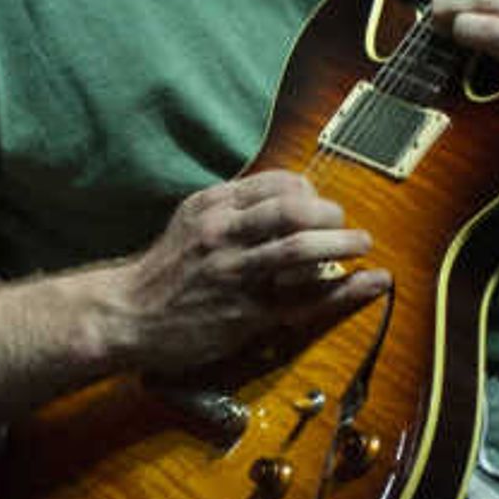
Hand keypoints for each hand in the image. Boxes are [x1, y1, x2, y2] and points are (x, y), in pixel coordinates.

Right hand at [110, 170, 390, 376]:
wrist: (126, 316)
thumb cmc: (163, 273)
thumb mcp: (189, 223)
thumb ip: (231, 209)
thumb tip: (286, 199)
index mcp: (211, 206)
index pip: (277, 183)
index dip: (310, 191)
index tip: (319, 205)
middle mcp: (222, 233)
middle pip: (293, 209)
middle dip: (331, 215)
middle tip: (345, 226)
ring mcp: (234, 273)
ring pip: (302, 248)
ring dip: (344, 244)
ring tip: (362, 245)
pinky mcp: (245, 313)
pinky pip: (305, 299)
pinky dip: (345, 291)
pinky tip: (372, 284)